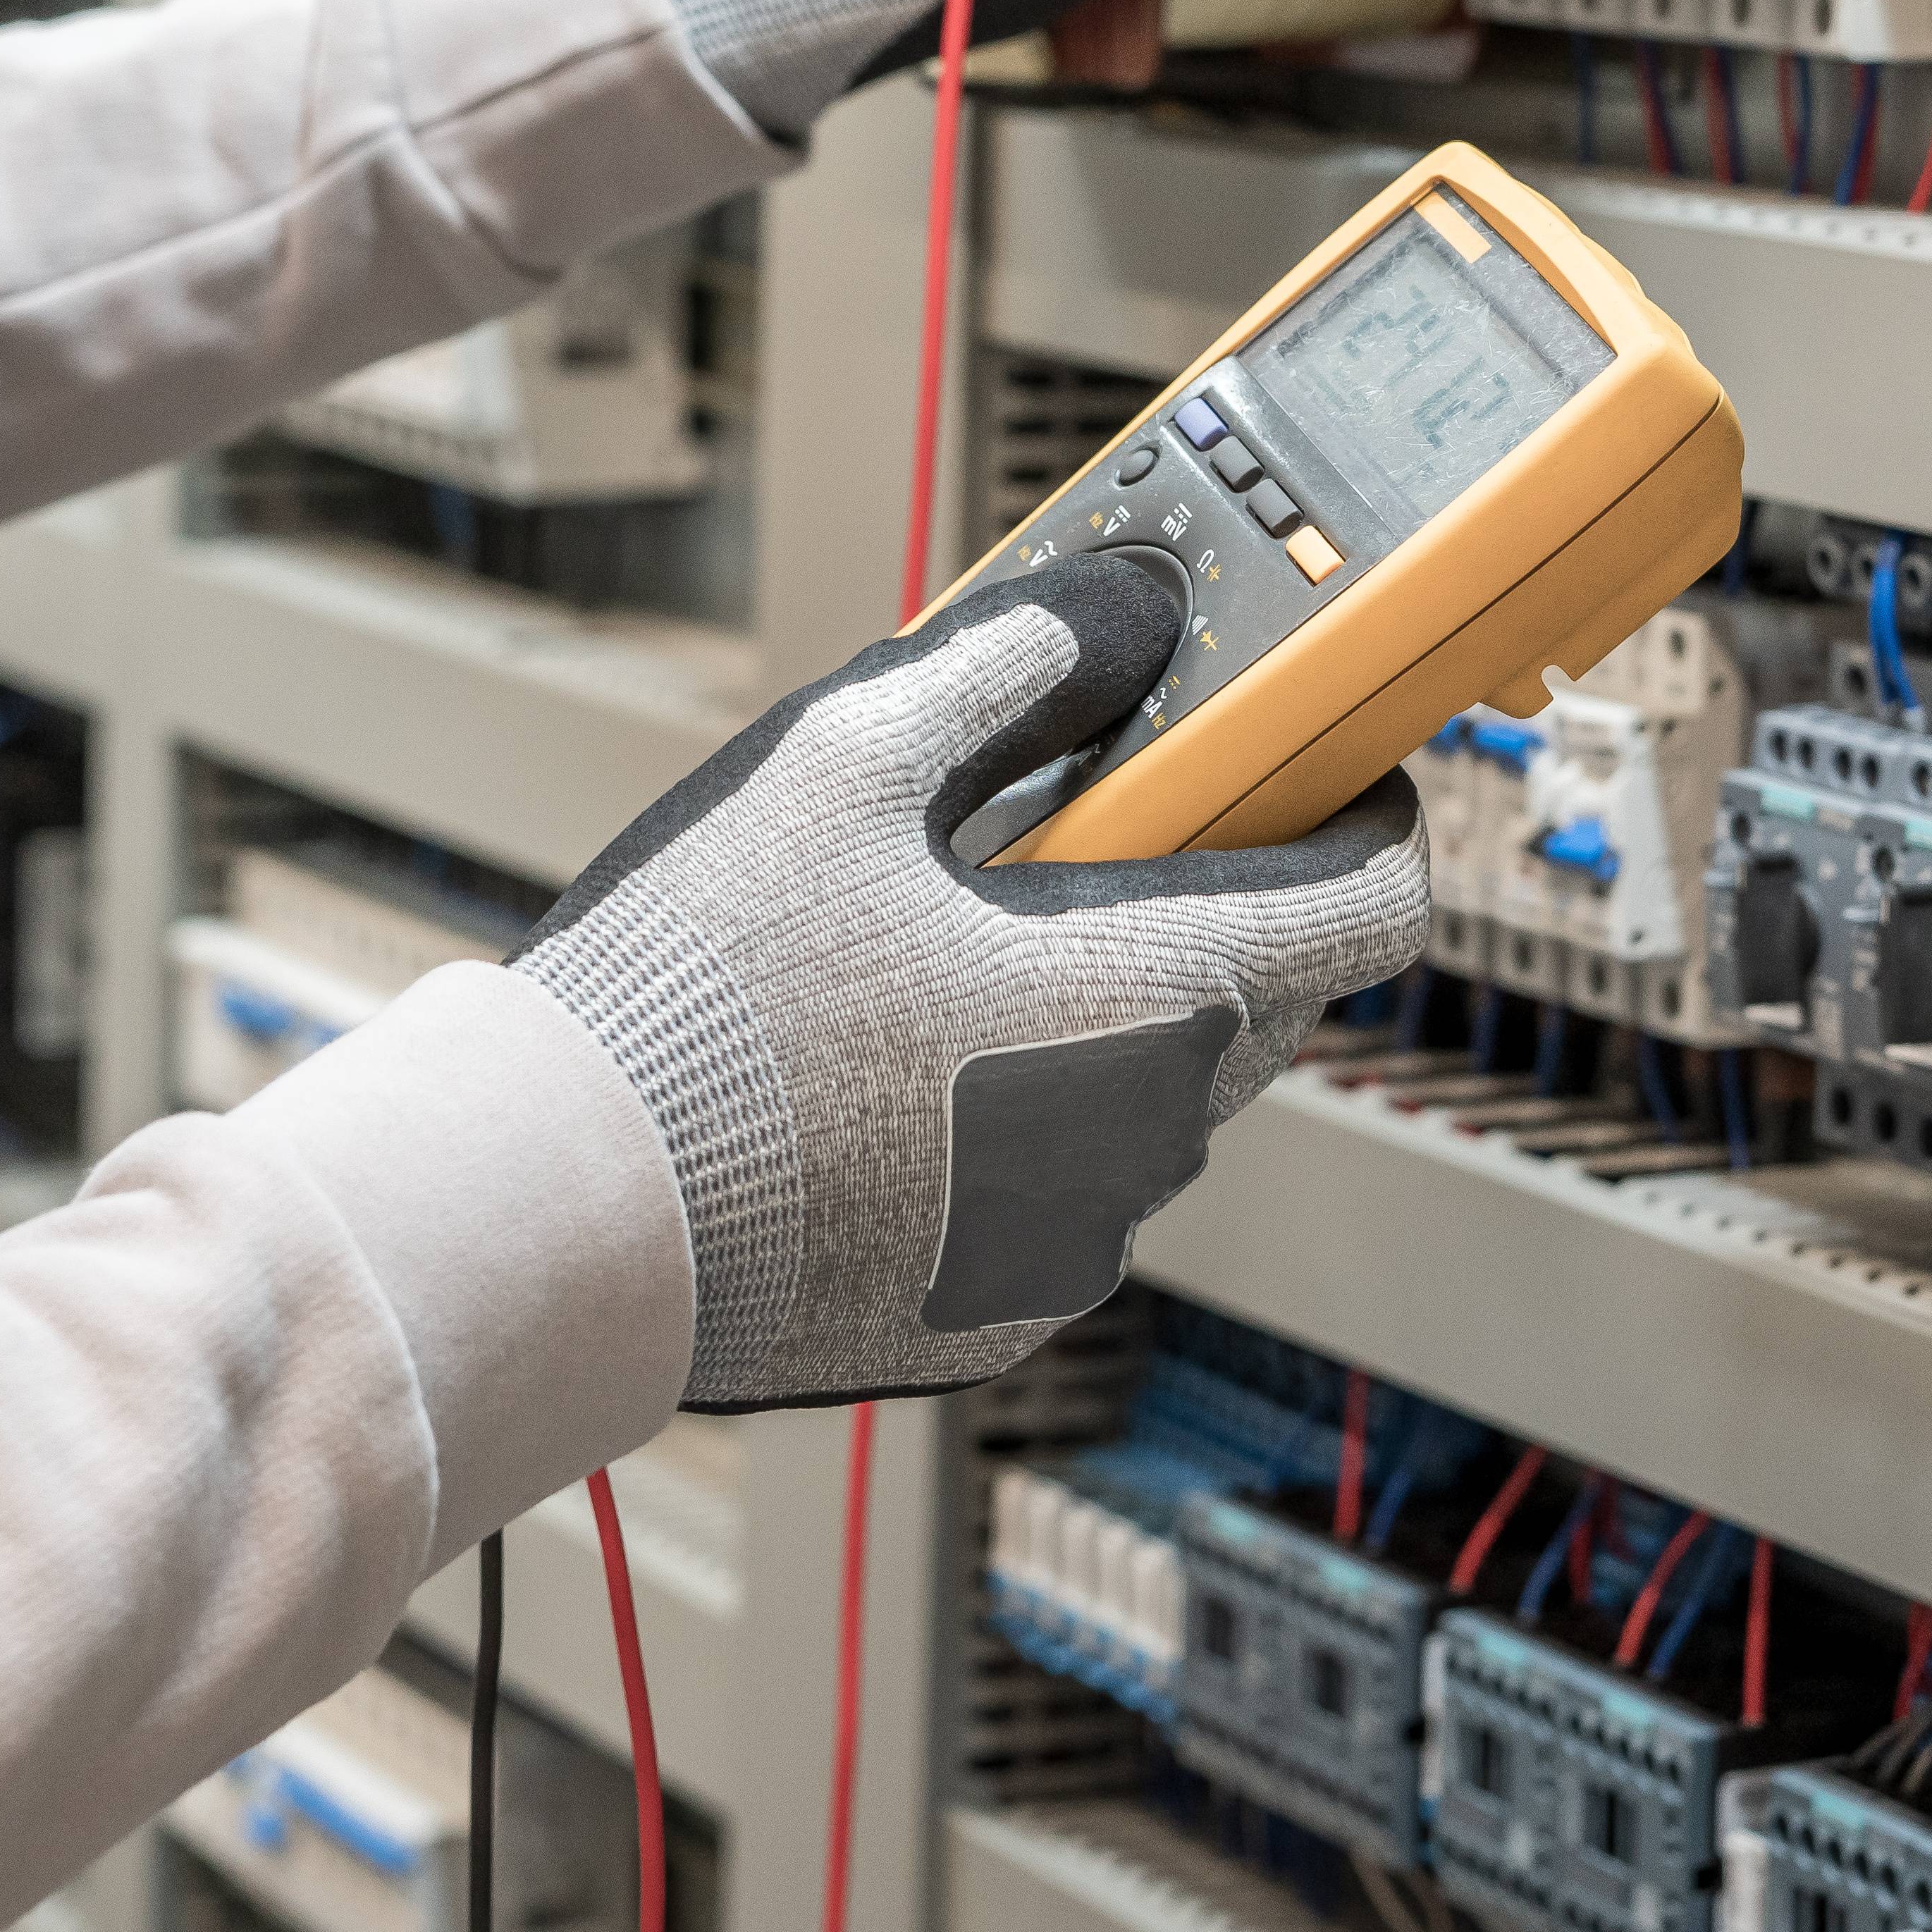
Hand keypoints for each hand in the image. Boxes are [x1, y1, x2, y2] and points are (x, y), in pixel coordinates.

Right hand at [523, 552, 1427, 1410]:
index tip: (1315, 775)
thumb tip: (1123, 611)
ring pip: (1152, 1105)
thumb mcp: (845, 758)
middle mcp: (1140, 1144)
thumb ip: (1013, 663)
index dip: (1363, 821)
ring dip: (1099, 1027)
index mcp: (1145, 999)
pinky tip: (884, 1084)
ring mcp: (1067, 1249)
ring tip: (940, 964)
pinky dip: (1014, 1134)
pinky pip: (1056, 1200)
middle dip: (1200, 909)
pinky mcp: (987, 1320)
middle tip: (1074, 840)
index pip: (1373, 906)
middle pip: (1261, 999)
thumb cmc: (700, 991)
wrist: (558, 1210)